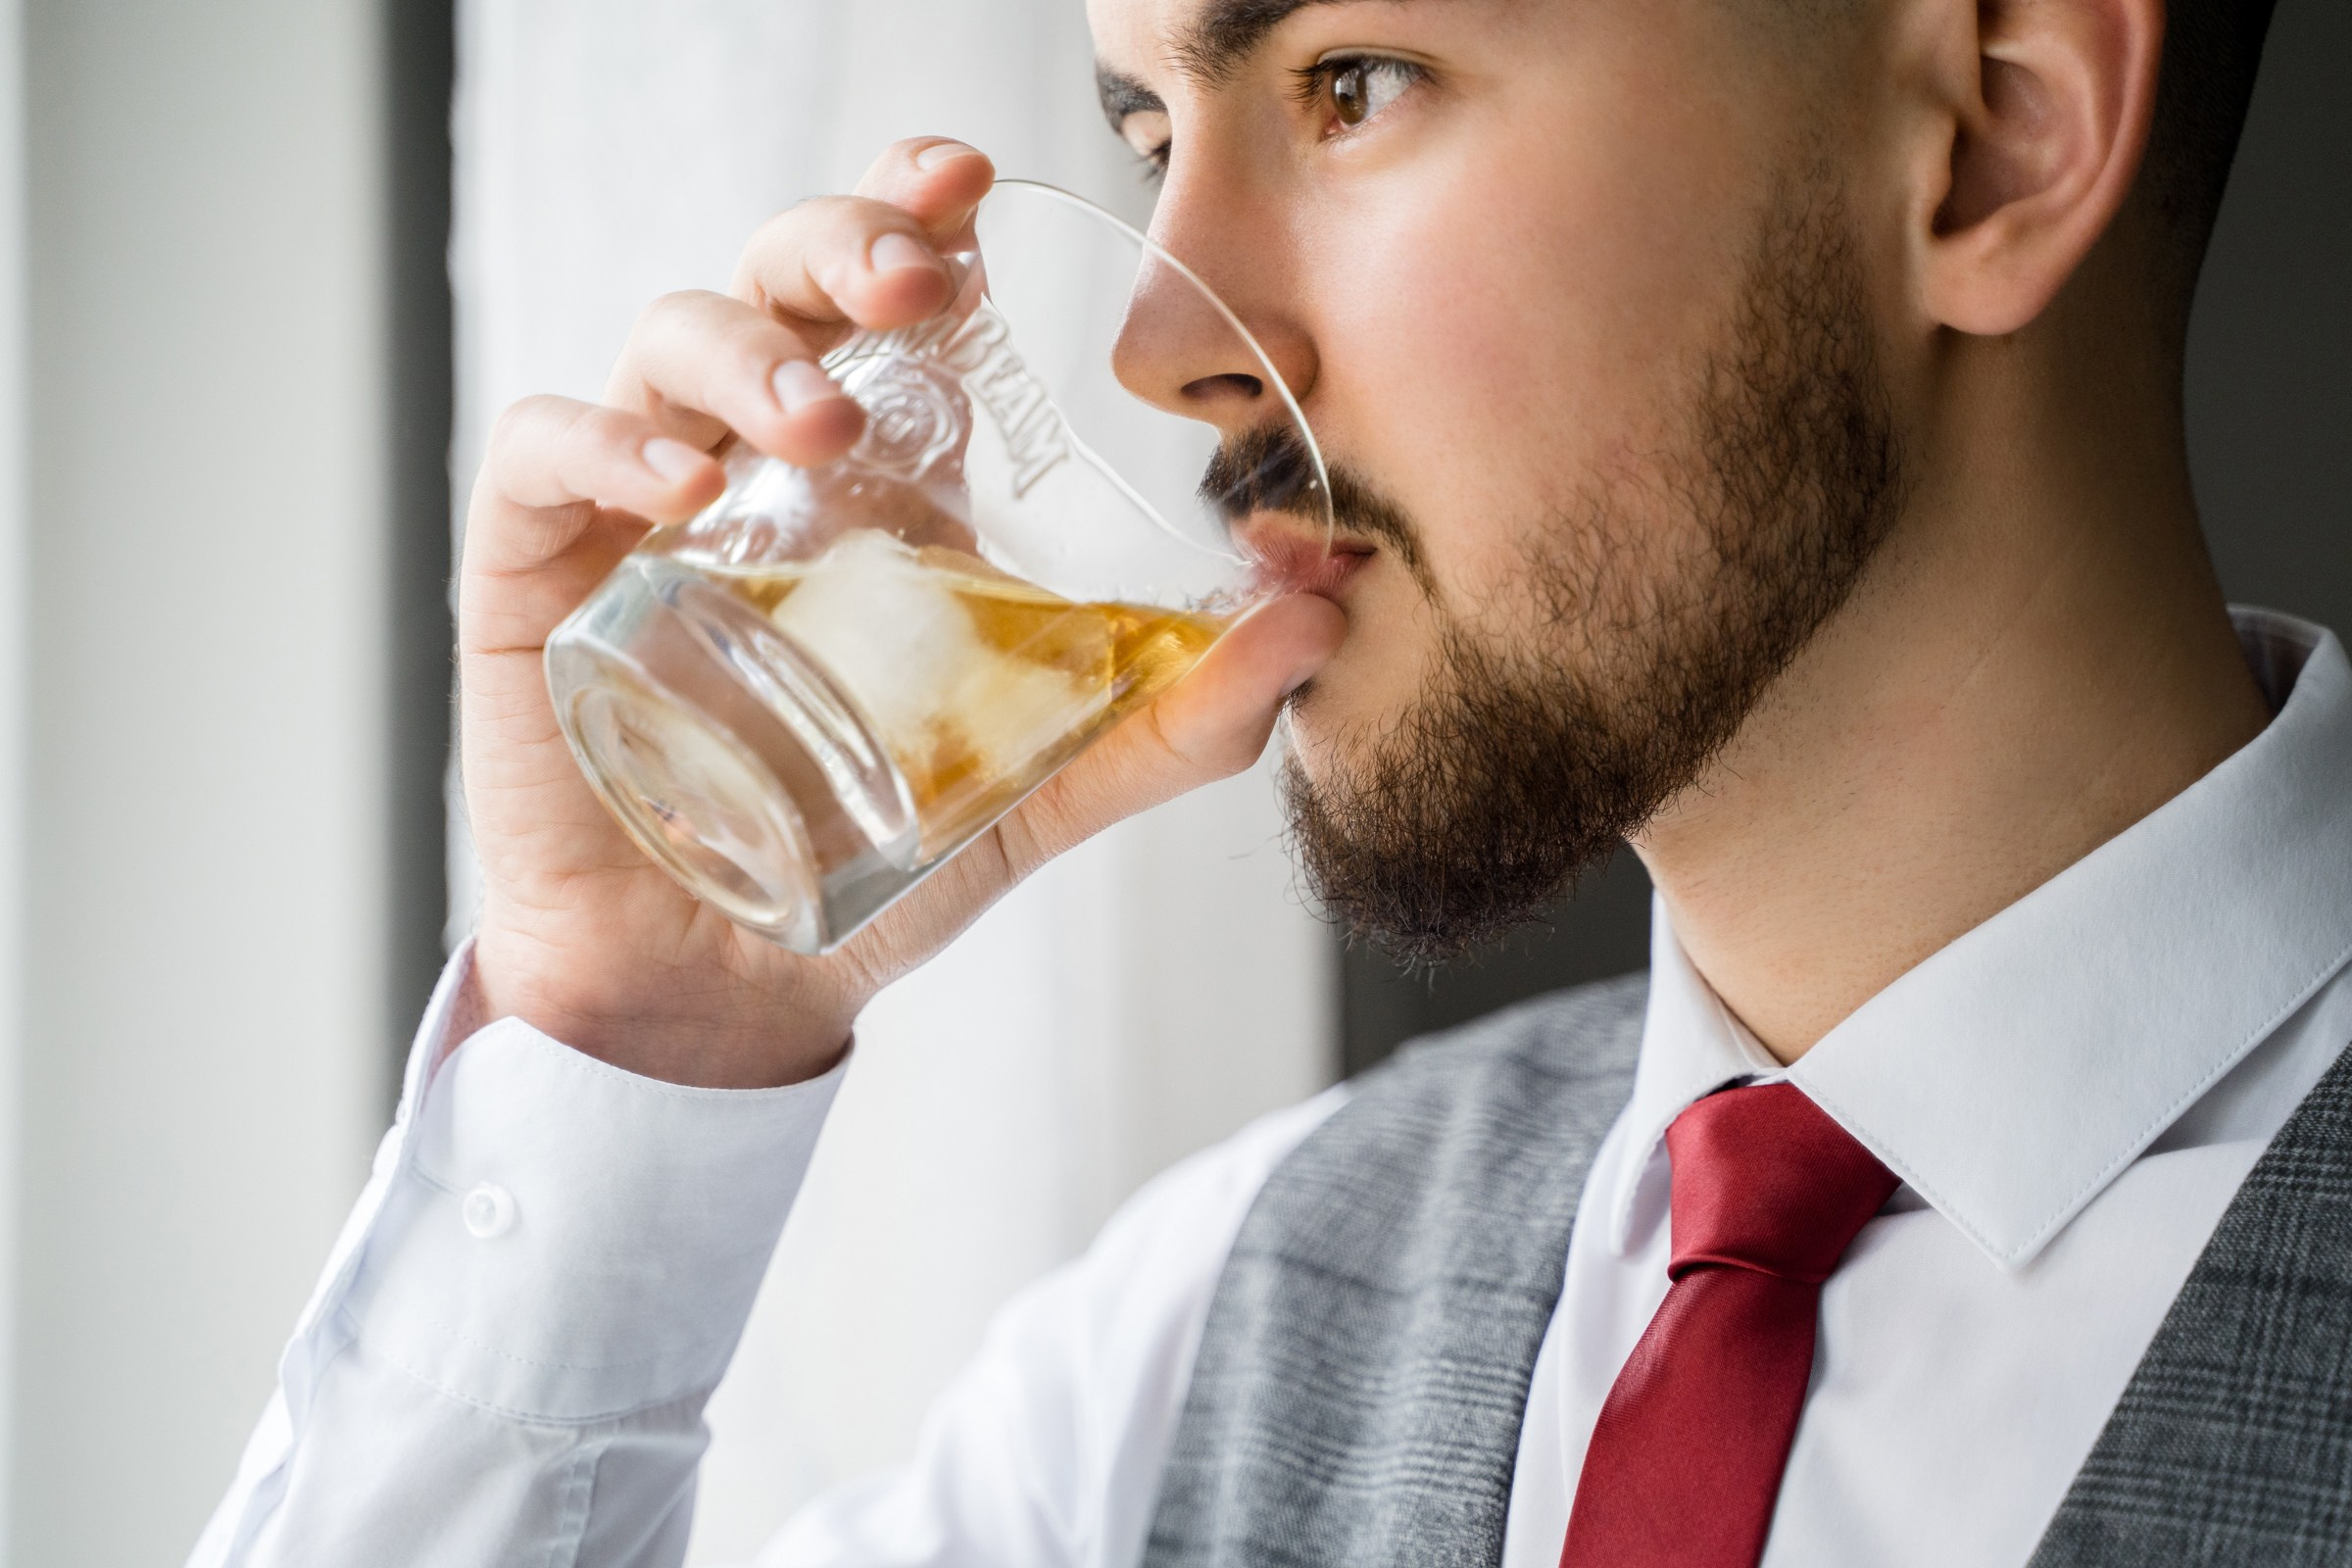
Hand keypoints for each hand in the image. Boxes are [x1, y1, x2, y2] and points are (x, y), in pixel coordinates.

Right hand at [459, 139, 1344, 1088]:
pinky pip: (544, 451)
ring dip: (752, 353)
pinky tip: (686, 485)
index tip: (975, 190)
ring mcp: (642, 504)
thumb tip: (1324, 619)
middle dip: (846, 245)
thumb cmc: (871, 861)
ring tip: (823, 426)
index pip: (888, 296)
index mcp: (880, 477)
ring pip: (669, 338)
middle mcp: (760, 460)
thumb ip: (1179, 712)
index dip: (916, 213)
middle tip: (919, 281)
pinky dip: (608, 443)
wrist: (730, 982)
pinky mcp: (539, 570)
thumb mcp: (1046, 781)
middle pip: (782, 275)